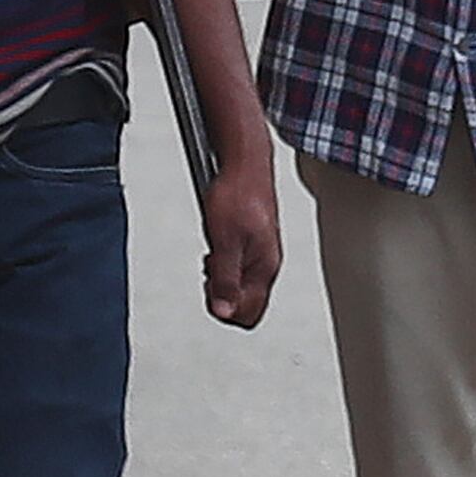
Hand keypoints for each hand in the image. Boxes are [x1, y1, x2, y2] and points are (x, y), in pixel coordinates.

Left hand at [199, 157, 285, 329]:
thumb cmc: (237, 194)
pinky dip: (222, 264)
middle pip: (246, 303)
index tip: (209, 290)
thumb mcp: (224, 241)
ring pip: (241, 285)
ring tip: (211, 257)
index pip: (250, 314)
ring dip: (220, 279)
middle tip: (208, 274)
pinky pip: (238, 267)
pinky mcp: (253, 240)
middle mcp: (266, 263)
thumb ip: (226, 279)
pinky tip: (215, 248)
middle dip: (222, 296)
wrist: (245, 162)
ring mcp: (260, 252)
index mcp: (265, 268)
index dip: (224, 310)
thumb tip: (224, 311)